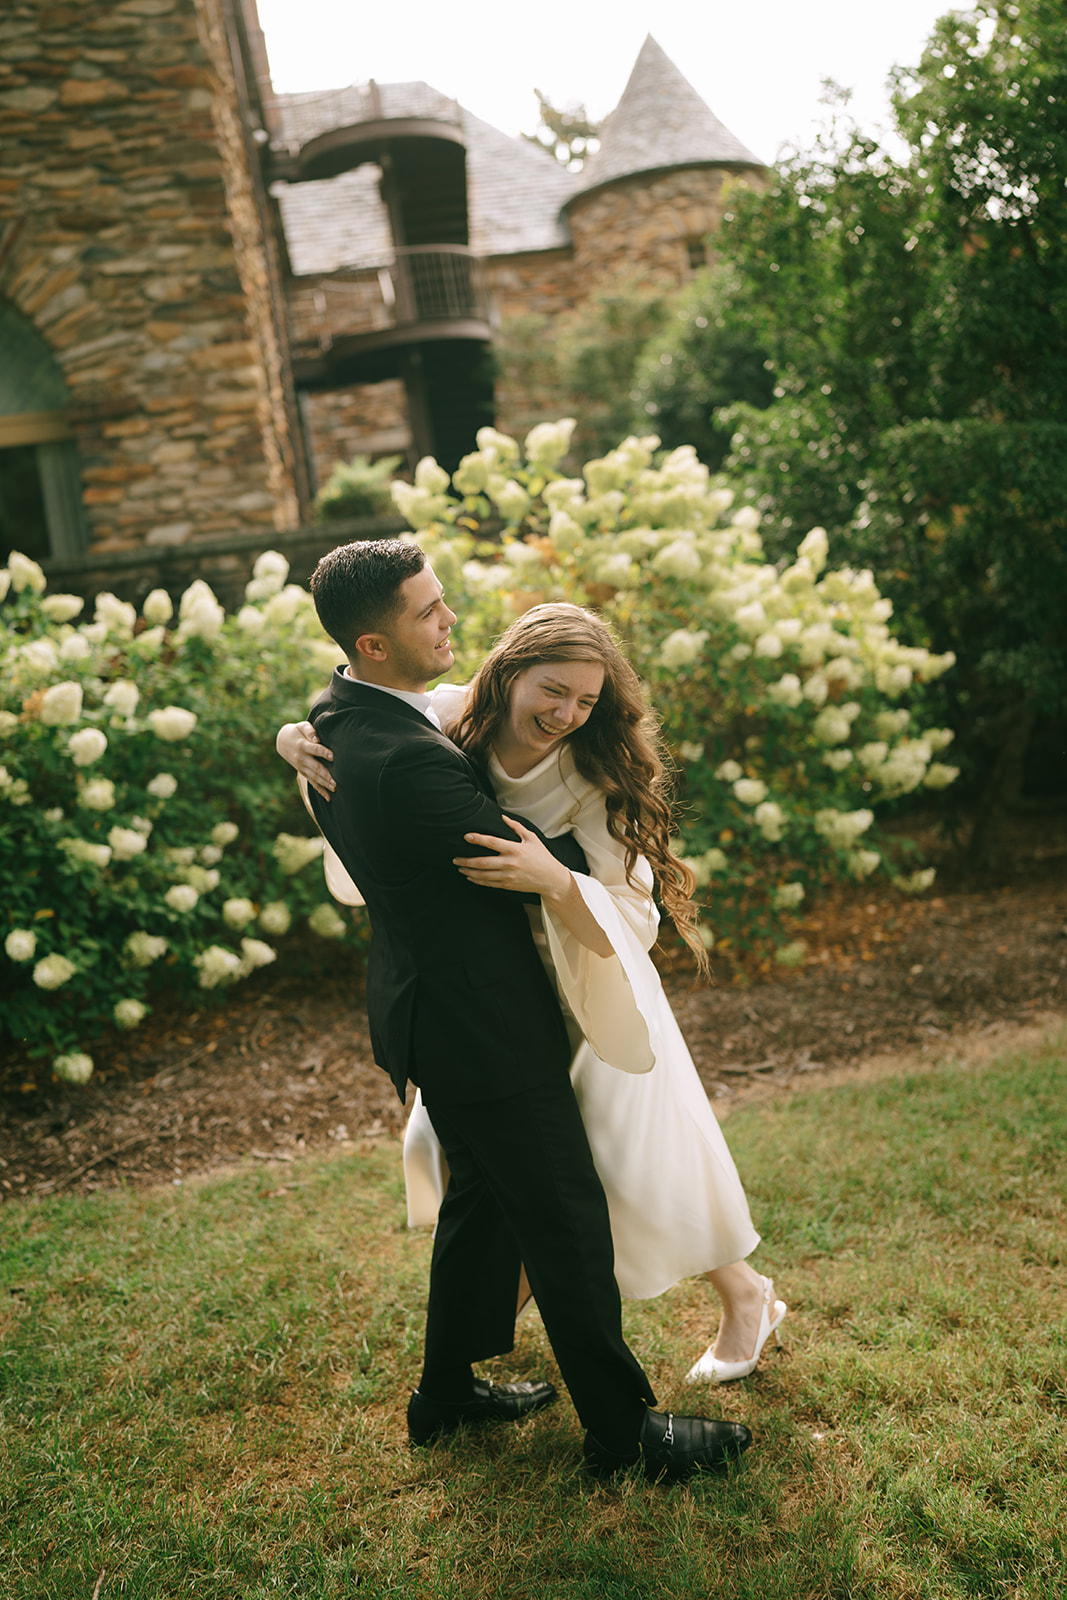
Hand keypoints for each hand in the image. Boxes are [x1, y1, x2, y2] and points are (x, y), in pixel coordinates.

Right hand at [276, 720, 335, 800]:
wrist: (282, 741)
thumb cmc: (297, 732)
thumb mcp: (301, 726)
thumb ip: (309, 730)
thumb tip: (317, 738)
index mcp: (302, 745)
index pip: (314, 749)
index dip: (323, 752)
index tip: (332, 756)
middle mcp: (301, 758)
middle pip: (315, 767)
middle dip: (326, 774)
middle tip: (336, 780)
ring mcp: (302, 767)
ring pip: (314, 776)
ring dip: (324, 783)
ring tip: (334, 788)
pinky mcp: (303, 772)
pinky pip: (312, 782)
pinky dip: (320, 790)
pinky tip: (328, 797)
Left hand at [454, 816, 570, 898]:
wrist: (551, 879)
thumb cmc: (542, 856)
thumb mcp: (532, 838)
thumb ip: (516, 827)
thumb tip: (503, 817)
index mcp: (515, 849)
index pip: (492, 842)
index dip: (478, 839)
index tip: (466, 836)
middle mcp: (510, 863)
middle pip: (482, 862)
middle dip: (466, 860)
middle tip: (454, 858)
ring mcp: (508, 876)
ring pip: (483, 875)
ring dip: (469, 871)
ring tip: (459, 867)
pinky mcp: (508, 885)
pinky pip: (489, 883)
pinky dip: (477, 880)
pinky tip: (470, 877)